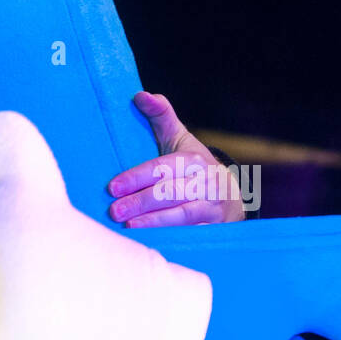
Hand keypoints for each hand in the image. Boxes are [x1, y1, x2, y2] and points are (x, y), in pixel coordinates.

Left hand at [108, 91, 244, 226]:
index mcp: (194, 161)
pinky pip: (193, 235)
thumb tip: (139, 95)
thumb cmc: (191, 167)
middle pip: (171, 193)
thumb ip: (160, 117)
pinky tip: (150, 243)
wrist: (228, 196)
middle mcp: (207, 183)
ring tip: (129, 228)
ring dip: (155, 223)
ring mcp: (213, 208)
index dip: (138, 177)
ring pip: (183, 216)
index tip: (112, 188)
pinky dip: (172, 239)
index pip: (164, 168)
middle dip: (142, 202)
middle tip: (114, 211)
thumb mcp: (178, 140)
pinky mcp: (215, 229)